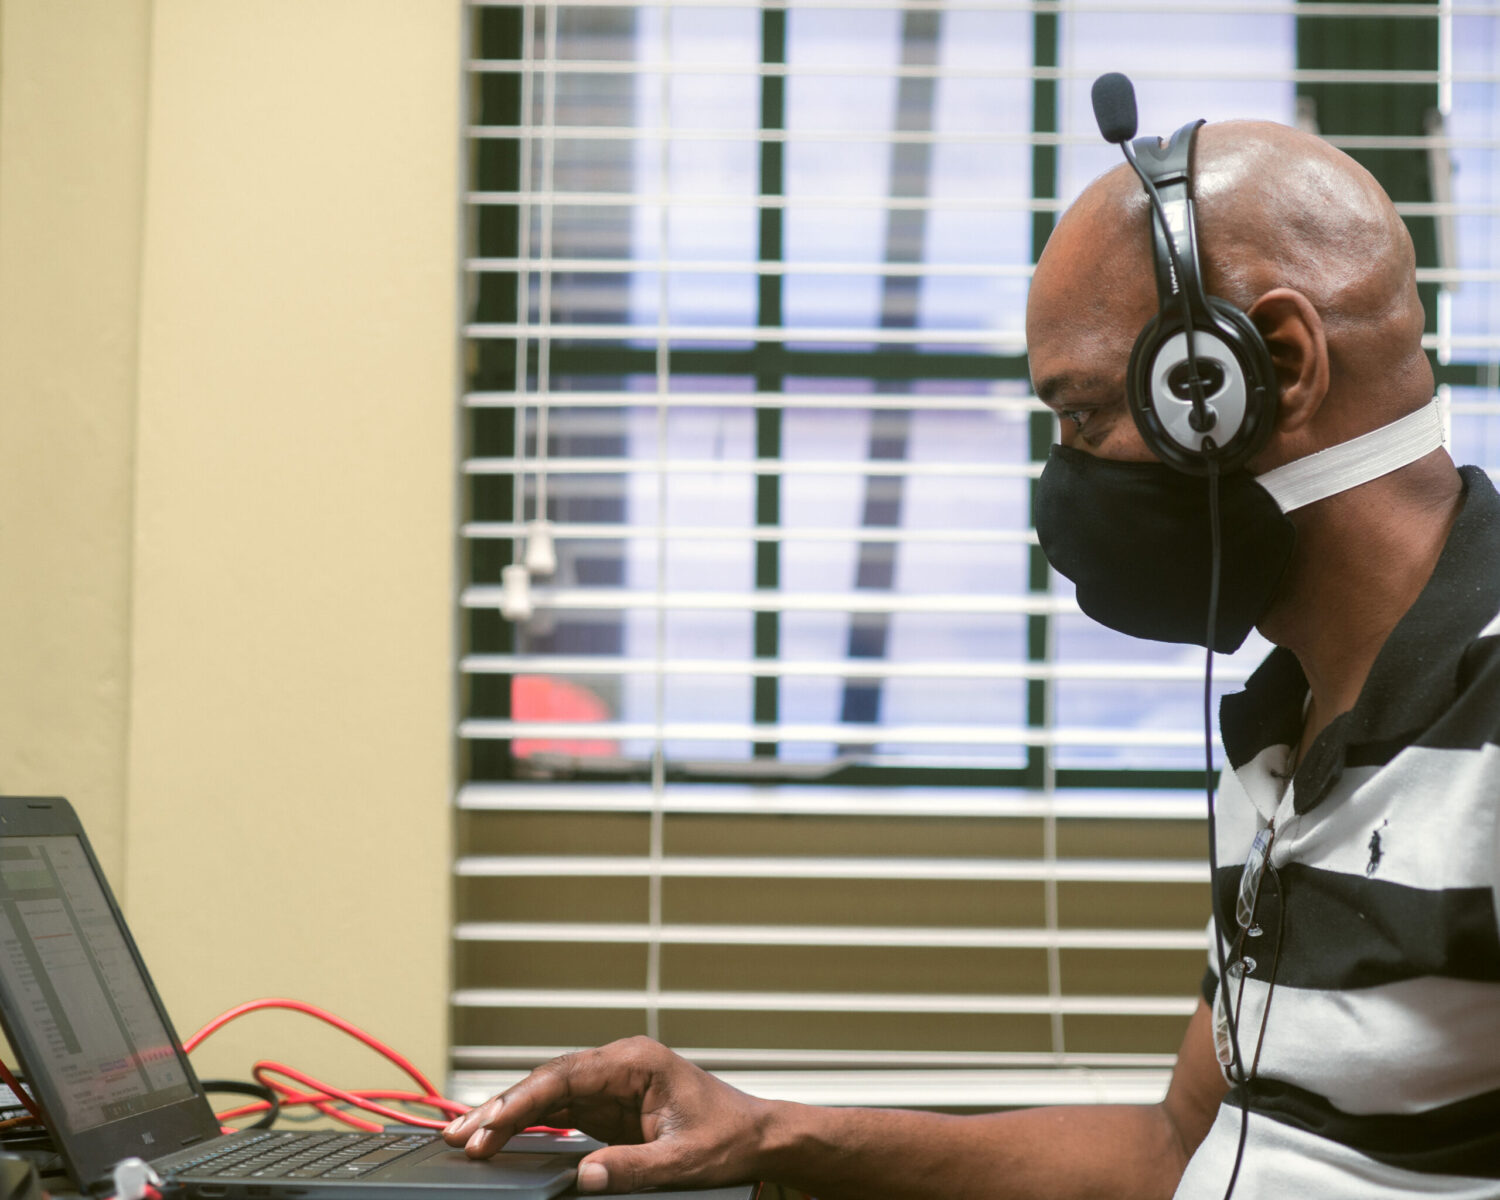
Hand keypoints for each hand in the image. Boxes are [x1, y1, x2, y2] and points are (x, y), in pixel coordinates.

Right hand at [442, 1036, 774, 1193]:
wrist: (758, 1136)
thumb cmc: (729, 1138)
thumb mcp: (682, 1161)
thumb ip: (631, 1167)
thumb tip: (583, 1177)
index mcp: (636, 1062)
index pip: (564, 1075)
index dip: (521, 1102)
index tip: (489, 1126)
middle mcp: (619, 1065)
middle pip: (547, 1080)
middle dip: (501, 1107)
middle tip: (459, 1136)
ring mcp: (612, 1084)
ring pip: (548, 1095)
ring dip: (509, 1116)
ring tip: (466, 1138)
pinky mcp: (610, 1106)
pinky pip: (560, 1111)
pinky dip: (529, 1125)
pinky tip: (500, 1139)